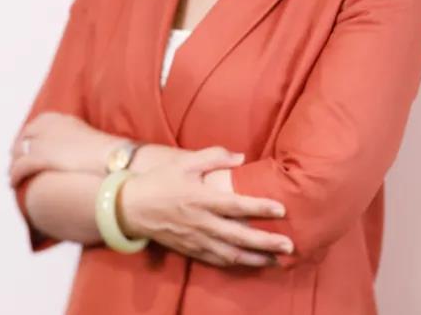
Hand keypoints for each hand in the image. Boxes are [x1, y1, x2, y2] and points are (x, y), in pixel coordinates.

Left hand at [8, 111, 120, 186]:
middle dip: (19, 151)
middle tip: (17, 163)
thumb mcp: (86, 137)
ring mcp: (43, 141)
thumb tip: (68, 151)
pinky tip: (14, 184)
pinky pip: (19, 167)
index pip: (34, 126)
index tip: (26, 149)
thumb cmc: (106, 152)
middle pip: (24, 139)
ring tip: (13, 175)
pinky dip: (15, 176)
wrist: (111, 159)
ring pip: (18, 153)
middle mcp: (47, 125)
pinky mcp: (40, 158)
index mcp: (59, 118)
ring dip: (14, 165)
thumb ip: (72, 139)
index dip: (28, 139)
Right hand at [118, 146, 294, 267]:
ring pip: (231, 254)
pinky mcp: (191, 250)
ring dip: (256, 258)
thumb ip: (214, 156)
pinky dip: (236, 263)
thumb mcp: (185, 162)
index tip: (281, 209)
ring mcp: (196, 240)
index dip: (259, 207)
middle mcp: (202, 222)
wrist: (130, 208)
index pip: (236, 205)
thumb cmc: (160, 181)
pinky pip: (217, 260)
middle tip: (289, 245)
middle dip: (266, 242)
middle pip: (239, 236)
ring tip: (277, 260)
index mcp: (201, 198)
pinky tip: (251, 263)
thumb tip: (241, 157)